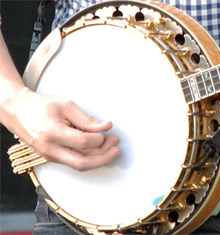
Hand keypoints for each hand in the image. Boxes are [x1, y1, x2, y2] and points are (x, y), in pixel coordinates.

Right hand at [4, 88, 120, 170]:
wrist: (16, 111)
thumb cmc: (39, 105)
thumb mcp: (65, 105)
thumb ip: (86, 119)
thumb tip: (106, 126)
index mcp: (53, 133)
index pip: (83, 142)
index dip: (99, 138)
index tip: (107, 131)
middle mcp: (50, 149)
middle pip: (82, 163)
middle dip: (104, 157)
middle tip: (116, 147)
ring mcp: (50, 156)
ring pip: (80, 165)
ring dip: (98, 157)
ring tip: (110, 144)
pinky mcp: (53, 157)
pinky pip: (74, 161)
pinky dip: (89, 156)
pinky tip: (98, 147)